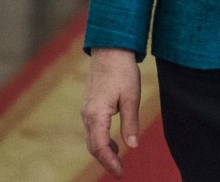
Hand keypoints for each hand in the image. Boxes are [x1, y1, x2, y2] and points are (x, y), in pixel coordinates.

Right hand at [81, 47, 141, 177]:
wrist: (110, 51)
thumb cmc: (122, 72)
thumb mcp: (131, 98)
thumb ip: (130, 123)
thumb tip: (132, 146)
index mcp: (96, 114)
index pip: (100, 146)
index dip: (110, 162)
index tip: (120, 173)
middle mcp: (87, 115)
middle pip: (93, 146)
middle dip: (106, 161)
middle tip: (121, 172)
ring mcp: (86, 110)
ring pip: (91, 138)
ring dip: (103, 151)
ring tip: (119, 161)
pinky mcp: (89, 106)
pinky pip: (92, 129)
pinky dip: (101, 140)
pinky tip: (114, 143)